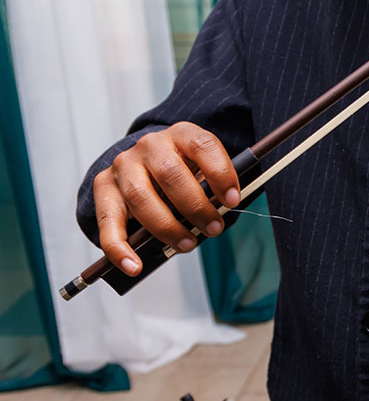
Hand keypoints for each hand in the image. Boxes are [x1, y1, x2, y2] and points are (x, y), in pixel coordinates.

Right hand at [92, 123, 240, 276]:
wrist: (147, 163)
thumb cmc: (184, 171)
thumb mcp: (203, 169)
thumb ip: (210, 186)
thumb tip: (218, 215)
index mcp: (182, 134)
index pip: (203, 145)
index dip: (220, 173)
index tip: (232, 201)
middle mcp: (150, 145)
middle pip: (170, 173)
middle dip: (195, 206)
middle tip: (213, 228)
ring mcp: (124, 165)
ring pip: (140, 197)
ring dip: (166, 227)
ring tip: (187, 244)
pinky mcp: (104, 187)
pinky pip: (108, 222)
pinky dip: (120, 248)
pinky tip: (134, 265)